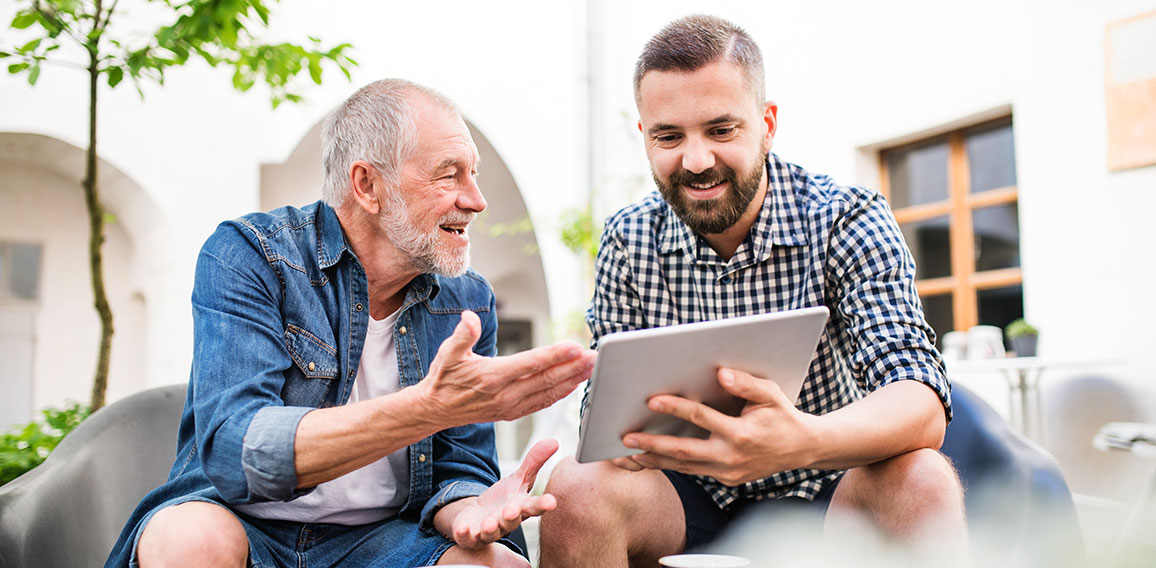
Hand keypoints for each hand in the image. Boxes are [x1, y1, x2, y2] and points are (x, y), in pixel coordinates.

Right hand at [420, 311, 595, 426]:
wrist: (435, 409)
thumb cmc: (443, 377)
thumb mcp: (447, 353)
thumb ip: (462, 335)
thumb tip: (469, 318)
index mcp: (493, 376)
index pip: (531, 363)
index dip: (555, 355)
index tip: (575, 346)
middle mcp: (505, 394)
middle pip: (547, 379)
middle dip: (573, 367)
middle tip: (594, 356)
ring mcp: (510, 406)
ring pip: (548, 393)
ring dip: (572, 380)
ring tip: (592, 368)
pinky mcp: (512, 412)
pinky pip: (542, 403)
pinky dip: (560, 394)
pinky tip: (573, 384)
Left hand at [439, 438, 560, 548]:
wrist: (477, 517)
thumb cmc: (503, 500)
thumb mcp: (518, 479)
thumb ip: (534, 461)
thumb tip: (554, 441)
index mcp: (521, 508)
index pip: (534, 506)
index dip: (543, 505)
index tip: (551, 502)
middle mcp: (506, 523)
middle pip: (512, 521)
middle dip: (512, 516)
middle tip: (512, 509)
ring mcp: (488, 532)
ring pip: (491, 533)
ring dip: (490, 529)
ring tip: (489, 523)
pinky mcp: (470, 537)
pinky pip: (467, 538)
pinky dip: (464, 534)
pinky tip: (462, 529)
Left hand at [619, 368, 819, 484]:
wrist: (803, 448)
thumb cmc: (783, 415)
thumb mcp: (771, 393)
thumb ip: (746, 384)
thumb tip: (721, 374)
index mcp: (742, 434)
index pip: (701, 418)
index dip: (675, 408)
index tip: (652, 400)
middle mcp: (733, 457)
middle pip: (684, 452)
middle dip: (653, 445)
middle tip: (626, 439)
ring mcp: (728, 473)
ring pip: (684, 467)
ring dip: (655, 461)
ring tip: (627, 454)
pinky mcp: (726, 480)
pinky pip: (693, 471)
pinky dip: (670, 465)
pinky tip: (650, 458)